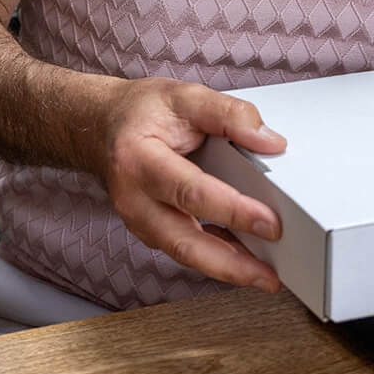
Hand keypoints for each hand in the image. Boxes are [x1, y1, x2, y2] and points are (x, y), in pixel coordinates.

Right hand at [94, 77, 288, 290]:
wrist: (103, 126)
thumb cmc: (142, 112)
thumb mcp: (184, 96)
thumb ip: (228, 114)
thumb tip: (270, 142)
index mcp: (139, 160)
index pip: (190, 191)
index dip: (232, 210)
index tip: (269, 222)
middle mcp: (134, 199)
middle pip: (183, 242)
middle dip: (229, 263)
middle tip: (269, 274)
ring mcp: (139, 220)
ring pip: (184, 254)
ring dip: (226, 270)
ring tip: (265, 277)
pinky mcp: (150, 230)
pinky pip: (185, 250)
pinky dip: (216, 259)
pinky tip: (245, 262)